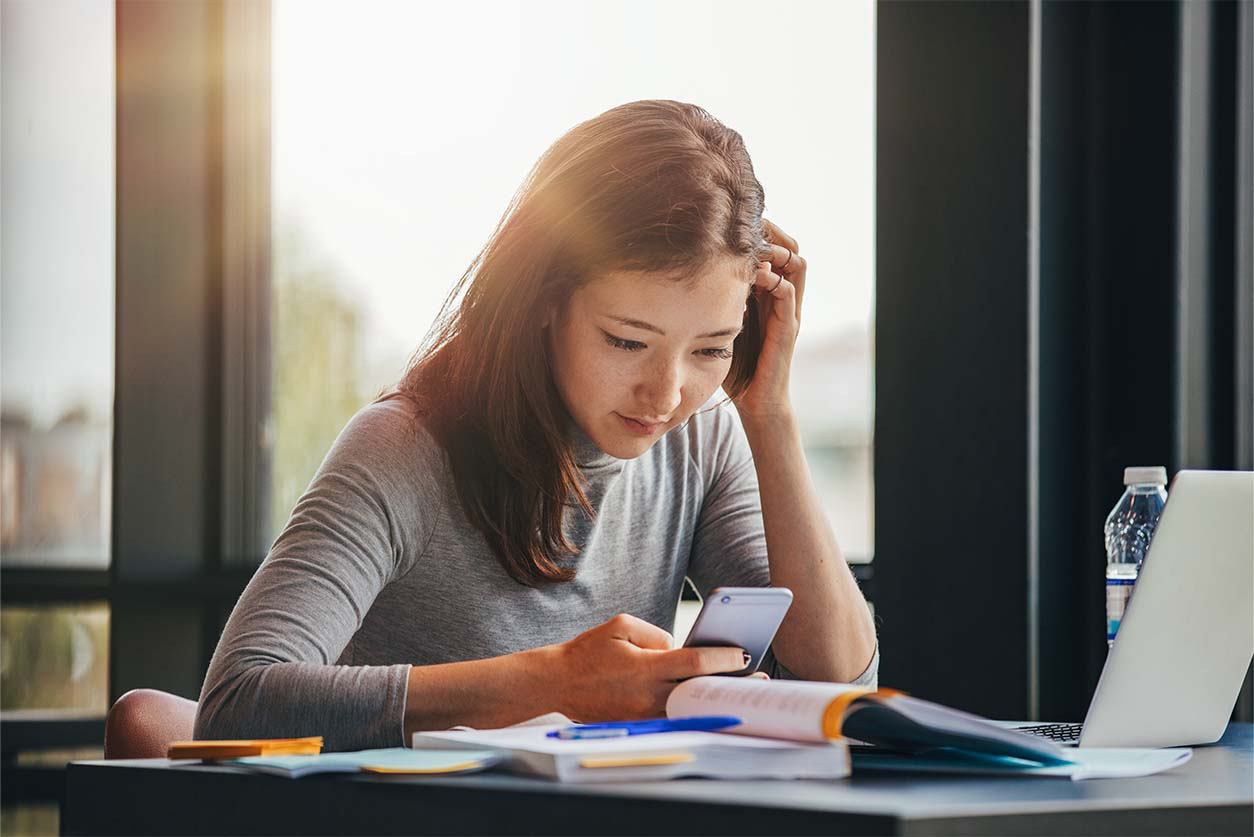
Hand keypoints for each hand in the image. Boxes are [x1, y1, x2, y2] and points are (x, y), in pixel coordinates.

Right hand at [548, 613, 751, 720]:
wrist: (557, 682)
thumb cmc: (589, 650)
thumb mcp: (621, 626)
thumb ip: (657, 634)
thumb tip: (679, 648)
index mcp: (645, 667)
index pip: (693, 663)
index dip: (723, 660)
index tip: (745, 654)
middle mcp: (647, 694)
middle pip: (699, 690)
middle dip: (730, 685)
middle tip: (759, 681)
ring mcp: (643, 713)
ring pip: (689, 707)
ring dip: (713, 699)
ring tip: (739, 691)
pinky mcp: (639, 723)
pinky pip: (672, 715)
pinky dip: (692, 708)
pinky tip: (707, 701)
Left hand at [733, 218, 805, 424]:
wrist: (754, 402)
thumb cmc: (735, 365)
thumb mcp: (720, 322)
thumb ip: (714, 300)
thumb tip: (682, 275)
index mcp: (768, 294)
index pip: (775, 248)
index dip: (762, 231)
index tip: (736, 220)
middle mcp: (783, 298)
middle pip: (791, 248)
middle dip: (772, 232)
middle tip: (748, 225)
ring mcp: (789, 312)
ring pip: (797, 264)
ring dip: (777, 250)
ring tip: (754, 248)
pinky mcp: (788, 329)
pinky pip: (788, 293)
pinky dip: (773, 280)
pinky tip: (752, 278)